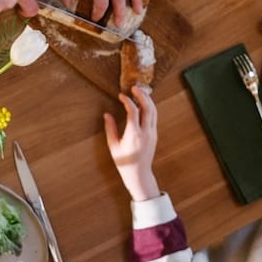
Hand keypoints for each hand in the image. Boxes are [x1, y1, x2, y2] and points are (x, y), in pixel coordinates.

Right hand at [103, 85, 158, 200]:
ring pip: (154, 111)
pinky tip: (143, 105)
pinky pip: (154, 117)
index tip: (121, 95)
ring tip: (140, 93)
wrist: (138, 173)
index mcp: (134, 134)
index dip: (127, 101)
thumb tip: (107, 115)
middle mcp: (145, 132)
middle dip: (142, 95)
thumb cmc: (124, 161)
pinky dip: (149, 108)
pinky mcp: (154, 135)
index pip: (133, 111)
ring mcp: (152, 133)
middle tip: (135, 87)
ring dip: (148, 100)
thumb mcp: (113, 146)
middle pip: (148, 108)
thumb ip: (110, 129)